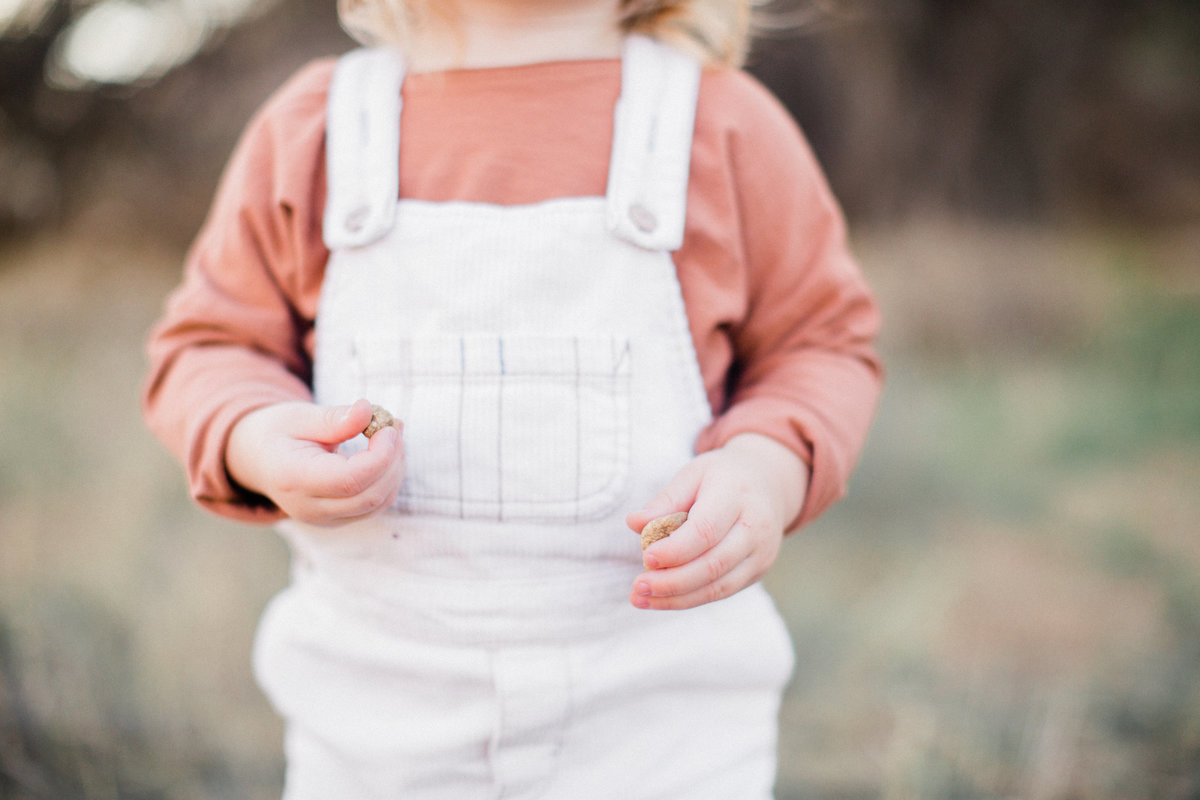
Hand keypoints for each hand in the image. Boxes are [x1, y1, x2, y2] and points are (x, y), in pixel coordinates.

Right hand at [226, 398, 404, 525]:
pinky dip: (389, 478)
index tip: (389, 427)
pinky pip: (375, 505)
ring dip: (395, 468)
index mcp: (294, 480)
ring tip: (391, 433)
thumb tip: (367, 411)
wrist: (257, 458)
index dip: (380, 455)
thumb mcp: (299, 416)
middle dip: (393, 460)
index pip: (350, 480)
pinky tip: (386, 451)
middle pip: (370, 496)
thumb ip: (334, 418)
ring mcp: (324, 519)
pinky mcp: (338, 519)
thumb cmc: (278, 432)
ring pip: (378, 503)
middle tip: (394, 425)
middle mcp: (309, 508)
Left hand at [626, 433, 808, 609]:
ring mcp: (761, 552)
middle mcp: (755, 526)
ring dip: (677, 598)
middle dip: (672, 581)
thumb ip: (665, 500)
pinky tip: (662, 599)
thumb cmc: (721, 477)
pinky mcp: (758, 570)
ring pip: (719, 586)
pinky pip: (723, 592)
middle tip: (638, 586)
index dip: (676, 550)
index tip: (646, 559)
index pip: (706, 530)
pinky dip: (690, 600)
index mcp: (736, 495)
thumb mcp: (692, 475)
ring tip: (642, 598)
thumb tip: (634, 523)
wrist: (768, 482)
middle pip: (713, 564)